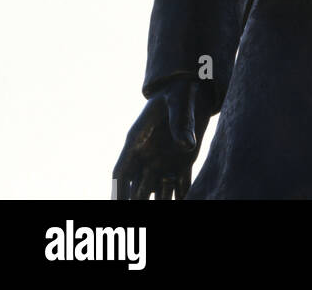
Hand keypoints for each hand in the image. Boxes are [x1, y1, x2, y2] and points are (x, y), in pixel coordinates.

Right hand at [112, 77, 213, 199]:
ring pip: (160, 191)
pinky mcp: (183, 163)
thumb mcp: (179, 102)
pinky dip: (184, 196)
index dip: (117, 192)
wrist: (194, 89)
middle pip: (139, 188)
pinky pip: (181, 185)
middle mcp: (148, 156)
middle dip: (139, 203)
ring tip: (166, 210)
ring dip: (162, 203)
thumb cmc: (179, 92)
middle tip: (140, 222)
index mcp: (137, 141)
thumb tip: (188, 145)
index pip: (121, 173)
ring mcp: (164, 161)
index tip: (118, 206)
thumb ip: (180, 122)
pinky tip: (191, 202)